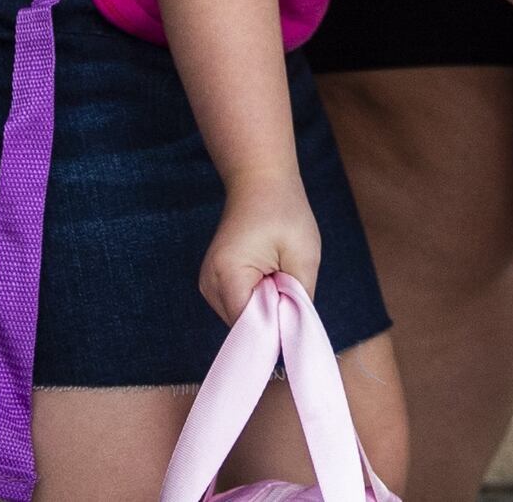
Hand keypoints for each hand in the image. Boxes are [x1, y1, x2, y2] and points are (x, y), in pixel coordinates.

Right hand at [199, 172, 322, 322]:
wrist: (260, 179)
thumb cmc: (284, 211)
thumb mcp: (304, 255)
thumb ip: (299, 300)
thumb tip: (295, 333)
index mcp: (228, 275)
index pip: (249, 328)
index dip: (275, 331)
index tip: (295, 321)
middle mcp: (210, 283)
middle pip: (243, 326)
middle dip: (271, 317)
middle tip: (290, 290)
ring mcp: (209, 282)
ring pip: (241, 317)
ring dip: (264, 308)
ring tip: (278, 276)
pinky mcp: (215, 280)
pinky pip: (239, 304)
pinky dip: (257, 299)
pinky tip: (268, 277)